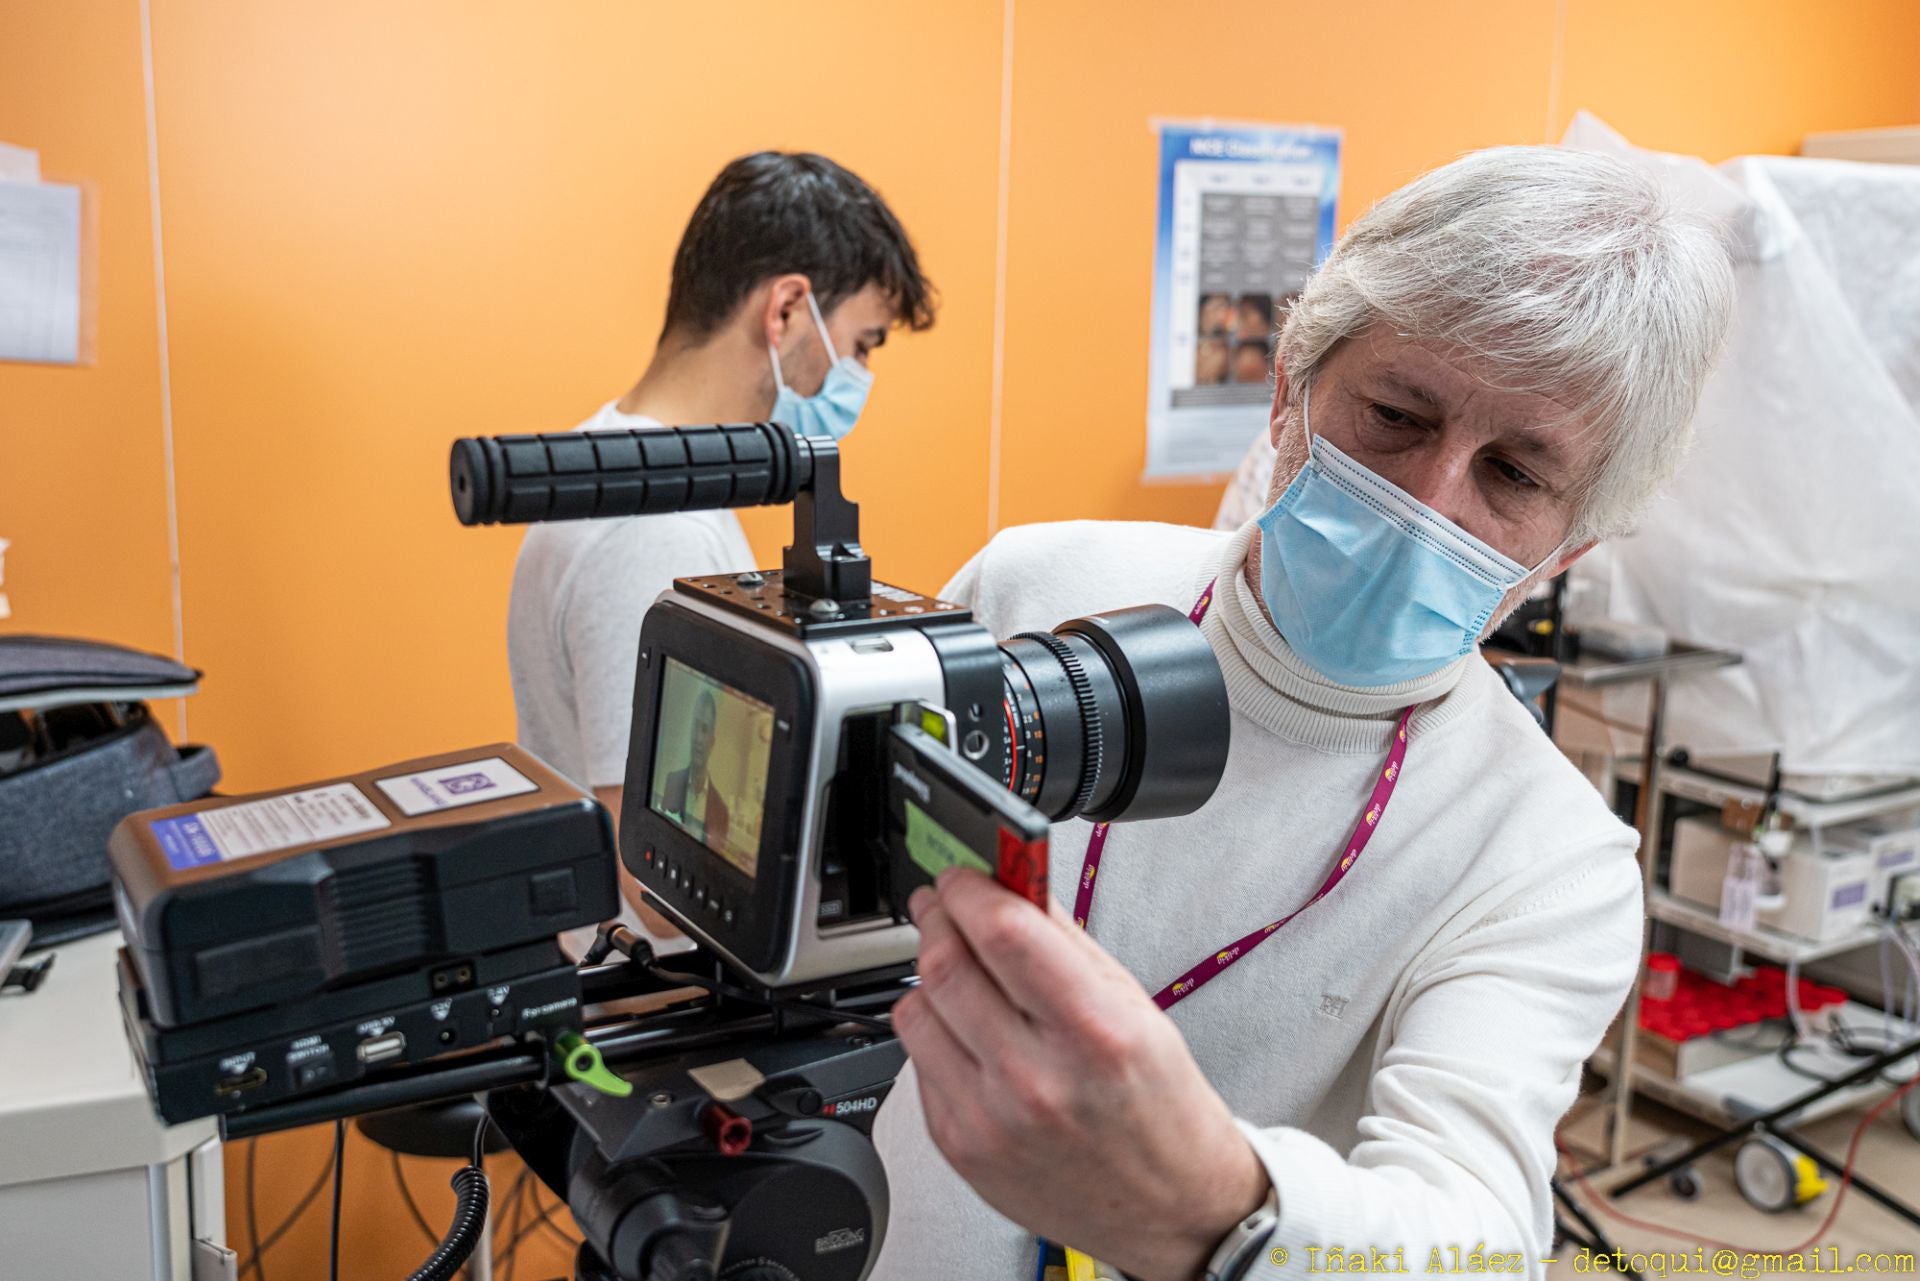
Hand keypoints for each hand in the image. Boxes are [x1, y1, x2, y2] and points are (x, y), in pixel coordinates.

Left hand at [893, 868, 1267, 1280]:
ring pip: (916, 1010)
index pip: (1003, 933)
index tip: (963, 875)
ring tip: (959, 968)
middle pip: (946, 965)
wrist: (1167, 1206)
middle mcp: (1037, 1080)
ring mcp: (990, 1118)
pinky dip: (935, 1031)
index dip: (971, 888)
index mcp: (1095, 1032)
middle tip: (945, 904)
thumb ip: (1066, 940)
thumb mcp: (1134, 1006)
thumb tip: (1016, 882)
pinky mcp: (959, 1145)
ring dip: (929, 973)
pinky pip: (917, 1062)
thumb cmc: (1159, 1107)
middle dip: (938, 917)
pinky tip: (969, 1032)